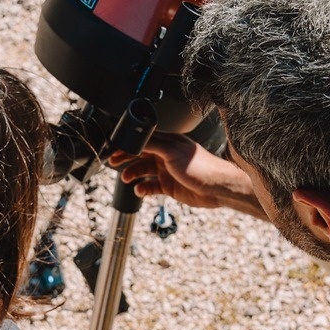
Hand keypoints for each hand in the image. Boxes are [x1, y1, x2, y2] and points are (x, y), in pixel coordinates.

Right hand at [110, 133, 266, 219]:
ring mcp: (167, 171)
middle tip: (112, 162)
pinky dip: (143, 189)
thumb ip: (153, 145)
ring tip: (126, 179)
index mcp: (168, 142)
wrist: (216, 188)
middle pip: (140, 155)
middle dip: (126, 158)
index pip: (143, 141)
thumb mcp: (173, 151)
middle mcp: (166, 155)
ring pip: (143, 171)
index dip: (128, 144)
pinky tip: (140, 191)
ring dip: (132, 174)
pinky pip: (150, 187)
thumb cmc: (201, 167)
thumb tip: (136, 139)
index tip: (115, 148)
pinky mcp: (169, 187)